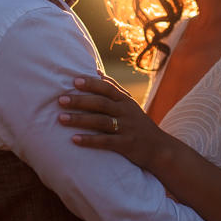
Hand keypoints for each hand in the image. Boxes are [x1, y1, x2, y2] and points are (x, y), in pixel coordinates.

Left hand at [57, 75, 172, 171]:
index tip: (74, 81)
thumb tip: (96, 72)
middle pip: (101, 103)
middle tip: (60, 99)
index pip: (107, 88)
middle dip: (80, 101)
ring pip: (101, 121)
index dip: (91, 84)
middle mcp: (126, 112)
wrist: (160, 149)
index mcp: (125, 101)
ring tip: (61, 118)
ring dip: (80, 119)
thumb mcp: (130, 105)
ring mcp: (127, 128)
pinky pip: (105, 142)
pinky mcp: (126, 145)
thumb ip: (114, 90)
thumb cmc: (138, 125)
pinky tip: (74, 139)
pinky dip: (89, 140)